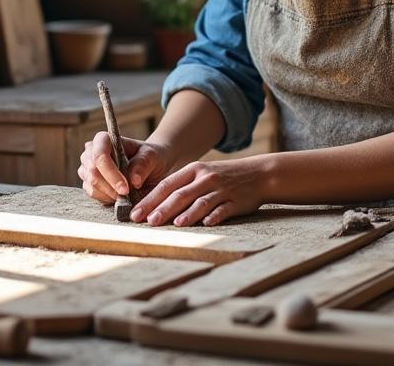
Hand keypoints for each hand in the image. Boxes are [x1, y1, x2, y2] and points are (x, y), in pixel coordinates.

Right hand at [78, 131, 173, 204]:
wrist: (150, 168)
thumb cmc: (148, 157)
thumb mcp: (151, 156)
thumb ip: (143, 164)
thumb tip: (133, 180)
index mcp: (104, 139)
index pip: (99, 155)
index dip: (110, 172)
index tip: (126, 188)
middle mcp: (91, 152)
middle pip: (92, 171)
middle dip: (111, 187)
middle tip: (128, 195)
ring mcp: (87, 169)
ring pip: (91, 185)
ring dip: (110, 194)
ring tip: (127, 195)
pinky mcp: (89, 184)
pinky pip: (93, 194)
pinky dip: (107, 199)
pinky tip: (120, 196)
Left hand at [129, 157, 265, 226]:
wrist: (258, 174)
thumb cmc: (223, 177)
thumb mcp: (201, 175)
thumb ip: (181, 187)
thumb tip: (153, 205)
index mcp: (193, 170)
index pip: (166, 185)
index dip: (150, 200)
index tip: (135, 214)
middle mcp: (205, 178)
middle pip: (180, 194)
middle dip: (163, 208)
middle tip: (148, 222)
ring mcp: (221, 190)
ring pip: (201, 202)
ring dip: (188, 214)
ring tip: (174, 224)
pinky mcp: (236, 201)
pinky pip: (224, 209)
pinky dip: (215, 216)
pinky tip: (207, 224)